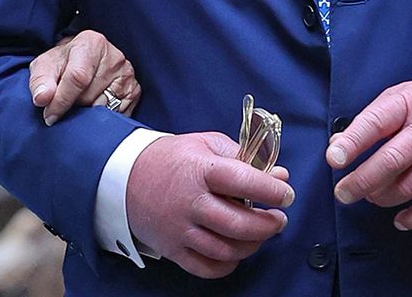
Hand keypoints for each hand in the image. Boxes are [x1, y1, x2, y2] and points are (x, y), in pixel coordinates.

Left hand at [28, 30, 139, 125]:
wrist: (84, 59)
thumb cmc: (63, 63)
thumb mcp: (45, 66)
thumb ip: (40, 81)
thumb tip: (42, 99)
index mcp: (91, 43)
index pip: (78, 77)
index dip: (61, 100)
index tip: (50, 116)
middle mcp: (114, 56)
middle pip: (89, 96)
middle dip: (73, 106)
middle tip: (66, 102)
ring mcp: (127, 74)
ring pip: (103, 107)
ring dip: (87, 112)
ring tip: (80, 103)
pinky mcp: (134, 90)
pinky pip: (117, 114)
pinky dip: (103, 116)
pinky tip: (94, 106)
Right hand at [126, 132, 292, 278]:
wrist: (126, 176)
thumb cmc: (171, 158)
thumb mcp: (205, 143)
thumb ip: (242, 157)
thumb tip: (278, 175)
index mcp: (200, 169)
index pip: (243, 181)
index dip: (271, 190)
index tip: (286, 193)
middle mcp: (190, 202)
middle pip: (239, 224)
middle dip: (267, 224)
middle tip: (278, 218)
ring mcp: (181, 229)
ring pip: (227, 250)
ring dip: (252, 245)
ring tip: (259, 233)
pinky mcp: (173, 249)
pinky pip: (208, 268)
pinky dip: (228, 264)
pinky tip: (235, 251)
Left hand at [327, 75, 411, 230]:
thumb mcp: (401, 96)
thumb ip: (371, 119)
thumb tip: (339, 143)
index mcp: (407, 104)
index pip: (375, 123)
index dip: (352, 142)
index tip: (334, 158)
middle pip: (391, 161)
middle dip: (362, 180)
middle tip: (343, 192)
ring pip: (408, 186)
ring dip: (382, 197)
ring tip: (368, 195)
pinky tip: (399, 218)